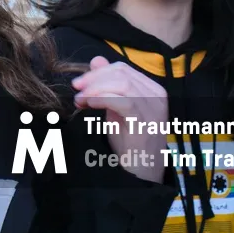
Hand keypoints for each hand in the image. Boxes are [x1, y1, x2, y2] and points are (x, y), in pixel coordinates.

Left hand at [71, 56, 167, 182]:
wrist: (143, 172)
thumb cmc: (130, 142)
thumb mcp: (116, 108)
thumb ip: (108, 85)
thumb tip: (96, 60)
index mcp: (152, 89)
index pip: (123, 68)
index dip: (97, 72)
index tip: (79, 84)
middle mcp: (157, 94)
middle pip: (121, 72)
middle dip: (93, 78)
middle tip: (76, 90)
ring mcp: (154, 108)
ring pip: (122, 83)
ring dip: (95, 88)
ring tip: (80, 100)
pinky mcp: (146, 121)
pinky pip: (123, 100)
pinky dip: (102, 98)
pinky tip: (89, 104)